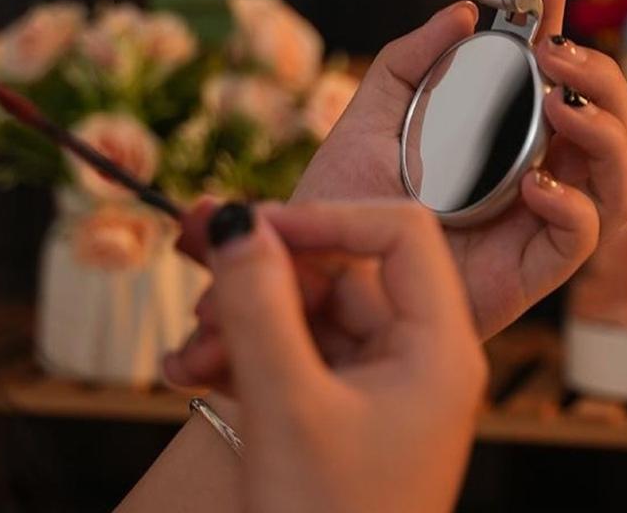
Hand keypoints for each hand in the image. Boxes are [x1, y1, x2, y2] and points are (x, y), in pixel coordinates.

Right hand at [166, 201, 485, 512]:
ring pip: (305, 310)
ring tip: (188, 347)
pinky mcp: (338, 402)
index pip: (399, 235)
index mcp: (439, 348)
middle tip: (195, 252)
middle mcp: (415, 354)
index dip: (327, 218)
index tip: (255, 224)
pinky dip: (242, 350)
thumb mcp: (287, 408)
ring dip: (241, 315)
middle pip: (340, 269)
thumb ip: (259, 305)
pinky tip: (192, 368)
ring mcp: (375, 379)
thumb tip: (236, 221)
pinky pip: (289, 349)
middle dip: (264, 269)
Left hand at [292, 0, 626, 337]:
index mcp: (497, 131)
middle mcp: (527, 168)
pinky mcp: (528, 266)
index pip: (549, 72)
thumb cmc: (347, 192)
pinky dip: (573, 204)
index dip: (556, 19)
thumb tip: (462, 15)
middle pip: (607, 120)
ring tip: (558, 103)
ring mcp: (532, 217)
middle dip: (599, 76)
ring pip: (615, 175)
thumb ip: (411, 59)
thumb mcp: (371, 112)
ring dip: (603, 130)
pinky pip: (583, 235)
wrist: (321, 259)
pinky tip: (532, 183)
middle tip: (553, 52)